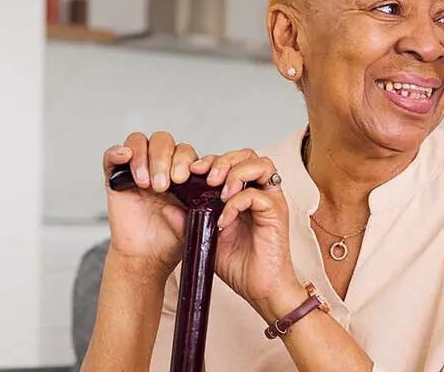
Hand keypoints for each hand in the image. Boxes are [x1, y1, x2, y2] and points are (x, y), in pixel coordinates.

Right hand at [101, 131, 199, 275]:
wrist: (149, 257)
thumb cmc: (174, 238)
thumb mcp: (197, 219)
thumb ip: (202, 204)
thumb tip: (200, 193)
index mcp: (183, 172)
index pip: (184, 150)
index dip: (185, 159)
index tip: (183, 179)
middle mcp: (160, 167)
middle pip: (162, 140)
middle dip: (164, 159)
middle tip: (164, 186)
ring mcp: (138, 171)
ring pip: (139, 142)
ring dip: (144, 158)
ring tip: (147, 184)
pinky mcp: (116, 179)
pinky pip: (112, 156)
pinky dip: (117, 152)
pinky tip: (125, 158)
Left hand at [195, 150, 303, 319]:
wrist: (261, 289)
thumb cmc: (240, 266)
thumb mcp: (206, 240)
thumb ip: (189, 222)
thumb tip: (166, 208)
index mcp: (246, 194)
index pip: (233, 162)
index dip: (212, 161)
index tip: (191, 171)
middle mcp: (261, 192)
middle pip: (249, 155)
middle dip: (223, 160)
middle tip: (205, 176)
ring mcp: (271, 201)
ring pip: (261, 164)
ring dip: (235, 172)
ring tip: (218, 190)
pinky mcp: (277, 213)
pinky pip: (257, 195)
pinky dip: (237, 203)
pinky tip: (224, 220)